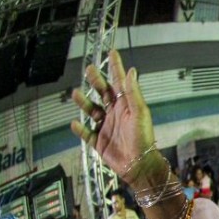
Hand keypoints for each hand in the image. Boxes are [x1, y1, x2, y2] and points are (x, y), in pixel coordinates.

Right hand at [69, 50, 154, 183]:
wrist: (139, 165)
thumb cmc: (143, 138)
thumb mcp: (139, 113)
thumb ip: (133, 93)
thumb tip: (131, 71)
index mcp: (126, 106)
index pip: (119, 83)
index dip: (116, 68)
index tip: (112, 52)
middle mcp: (115, 114)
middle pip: (102, 93)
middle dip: (96, 81)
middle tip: (89, 69)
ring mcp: (106, 127)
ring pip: (91, 111)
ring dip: (83, 102)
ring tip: (76, 93)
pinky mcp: (99, 141)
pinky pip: (86, 133)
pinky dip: (80, 128)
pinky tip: (75, 123)